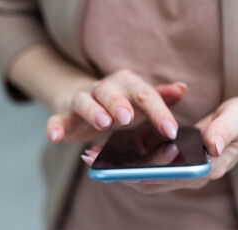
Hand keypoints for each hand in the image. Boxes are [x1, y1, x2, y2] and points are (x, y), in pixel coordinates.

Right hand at [46, 69, 186, 142]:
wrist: (90, 100)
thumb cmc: (124, 103)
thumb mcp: (142, 100)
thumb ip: (160, 97)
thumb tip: (182, 88)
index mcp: (128, 85)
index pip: (145, 95)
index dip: (159, 112)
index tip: (171, 131)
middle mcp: (105, 89)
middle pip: (111, 92)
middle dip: (119, 104)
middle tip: (128, 118)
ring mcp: (83, 100)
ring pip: (84, 101)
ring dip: (92, 111)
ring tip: (103, 124)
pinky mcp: (65, 115)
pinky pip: (57, 118)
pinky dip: (55, 126)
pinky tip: (56, 137)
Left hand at [81, 97, 237, 193]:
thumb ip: (225, 131)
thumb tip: (209, 146)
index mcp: (206, 167)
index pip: (164, 177)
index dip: (135, 172)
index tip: (108, 166)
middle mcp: (194, 175)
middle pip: (150, 181)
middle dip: (119, 173)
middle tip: (90, 158)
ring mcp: (187, 171)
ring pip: (148, 176)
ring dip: (121, 168)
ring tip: (95, 154)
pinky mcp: (181, 162)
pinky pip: (152, 166)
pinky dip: (132, 160)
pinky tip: (115, 149)